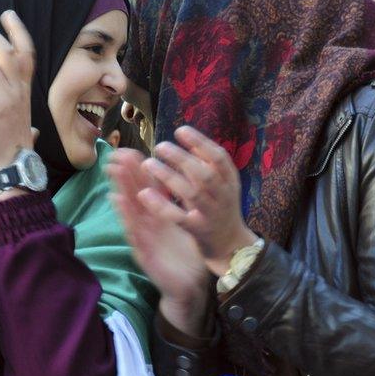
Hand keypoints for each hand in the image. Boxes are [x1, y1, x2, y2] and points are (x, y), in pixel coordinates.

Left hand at [0, 10, 35, 171]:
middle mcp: (18, 91)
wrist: (12, 166)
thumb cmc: (13, 144)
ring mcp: (6, 99)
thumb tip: (30, 119)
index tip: (8, 14)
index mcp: (25, 90)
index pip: (27, 53)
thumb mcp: (23, 120)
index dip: (18, 31)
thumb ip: (18, 107)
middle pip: (5, 50)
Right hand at [107, 148, 210, 337]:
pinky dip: (126, 216)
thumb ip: (173, 204)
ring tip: (113, 170)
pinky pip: (134, 232)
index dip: (137, 169)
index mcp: (158, 215)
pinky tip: (118, 201)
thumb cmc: (185, 254)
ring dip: (121, 189)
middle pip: (134, 194)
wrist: (189, 286)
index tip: (128, 150)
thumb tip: (174, 178)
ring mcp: (144, 238)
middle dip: (124, 173)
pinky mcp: (144, 253)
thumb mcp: (180, 223)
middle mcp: (147, 224)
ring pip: (130, 210)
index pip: (146, 187)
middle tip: (115, 154)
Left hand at [140, 126, 256, 276]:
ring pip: (191, 193)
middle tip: (159, 146)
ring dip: (168, 177)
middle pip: (204, 174)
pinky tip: (144, 193)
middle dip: (181, 158)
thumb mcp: (221, 184)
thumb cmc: (220, 207)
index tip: (180, 131)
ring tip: (148, 164)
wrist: (230, 244)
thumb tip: (189, 140)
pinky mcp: (197, 230)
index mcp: (230, 181)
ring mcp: (211, 214)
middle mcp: (223, 196)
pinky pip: (178, 217)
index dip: (200, 142)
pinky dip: (161, 205)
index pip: (219, 157)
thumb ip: (205, 164)